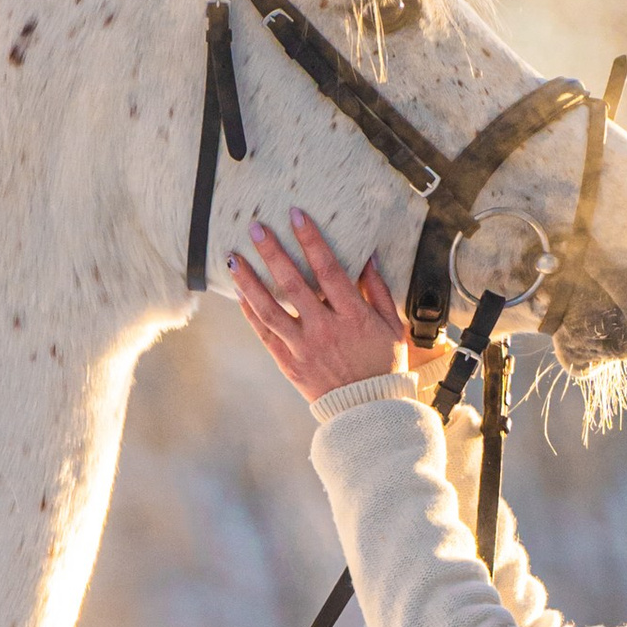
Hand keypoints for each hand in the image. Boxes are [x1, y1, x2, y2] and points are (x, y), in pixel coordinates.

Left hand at [229, 210, 408, 402]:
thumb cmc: (384, 366)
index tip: (295, 215)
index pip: (327, 268)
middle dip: (272, 252)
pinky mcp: (290, 365)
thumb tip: (368, 256)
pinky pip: (265, 335)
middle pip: (292, 284)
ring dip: (249, 282)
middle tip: (255, 227)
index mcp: (353, 316)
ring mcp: (304, 348)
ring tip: (233, 258)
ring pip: (270, 309)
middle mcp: (325, 330)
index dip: (310, 239)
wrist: (369, 412)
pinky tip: (240, 293)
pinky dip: (251, 313)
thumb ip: (377, 290)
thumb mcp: (392, 326)